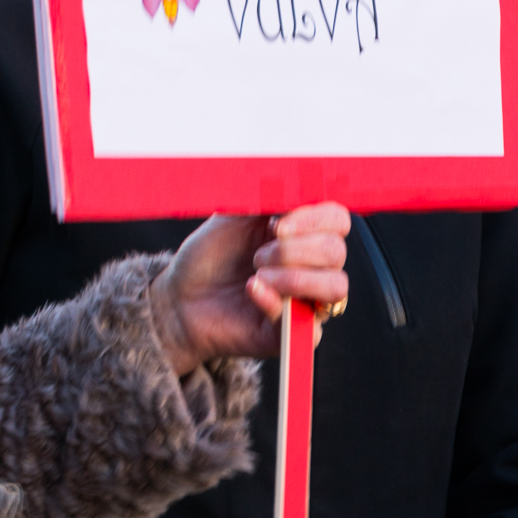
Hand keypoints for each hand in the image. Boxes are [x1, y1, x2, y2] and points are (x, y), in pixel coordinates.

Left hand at [148, 203, 349, 376]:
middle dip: (293, 250)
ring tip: (256, 274)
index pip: (336, 220)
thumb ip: (263, 199)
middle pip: (336, 251)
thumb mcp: (231, 216)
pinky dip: (275, 300)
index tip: (276, 224)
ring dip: (293, 276)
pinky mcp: (294, 334)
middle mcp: (311, 267)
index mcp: (300, 233)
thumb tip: (291, 183)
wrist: (181, 297)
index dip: (314, 218)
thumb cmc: (209, 256)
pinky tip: (251, 289)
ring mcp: (306, 301)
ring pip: (335, 287)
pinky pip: (309, 324)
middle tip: (257, 254)